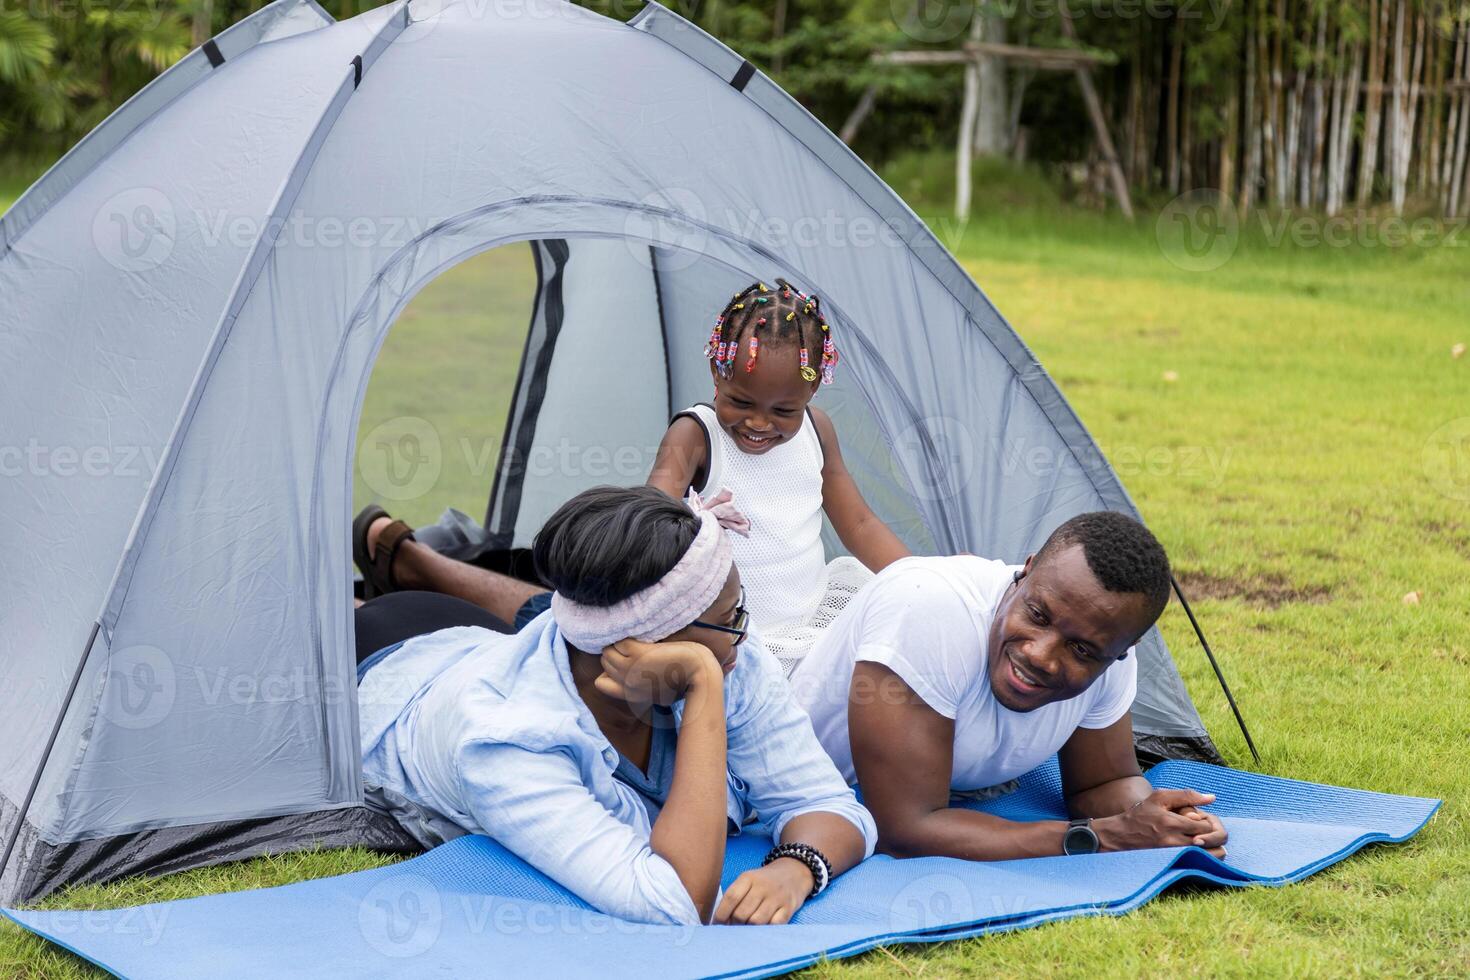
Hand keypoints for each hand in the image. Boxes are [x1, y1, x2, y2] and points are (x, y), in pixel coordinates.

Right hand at [595, 638, 719, 706]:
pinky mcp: (638, 655)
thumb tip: (607, 678)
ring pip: (608, 650)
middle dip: (617, 652)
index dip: (609, 670)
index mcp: (630, 695)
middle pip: (605, 661)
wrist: (699, 672)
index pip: (600, 683)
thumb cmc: (682, 679)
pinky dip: (630, 638)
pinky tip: (646, 641)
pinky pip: (620, 641)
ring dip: (621, 643)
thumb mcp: (655, 691)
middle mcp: (626, 684)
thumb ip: (634, 687)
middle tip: (636, 649)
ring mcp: (630, 670)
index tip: (625, 663)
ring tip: (640, 644)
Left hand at [713, 860, 812, 924]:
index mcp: (748, 878)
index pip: (730, 898)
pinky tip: (761, 930)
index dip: (720, 915)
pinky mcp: (789, 908)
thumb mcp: (748, 880)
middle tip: (733, 929)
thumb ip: (735, 898)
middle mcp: (763, 886)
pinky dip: (765, 931)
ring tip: (745, 930)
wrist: (794, 872)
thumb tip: (720, 923)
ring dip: (748, 930)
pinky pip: (774, 925)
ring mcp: (777, 897)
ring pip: (756, 922)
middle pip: (741, 913)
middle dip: (734, 925)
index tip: (716, 925)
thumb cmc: (764, 881)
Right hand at [1094, 788, 1228, 858]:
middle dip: (1213, 837)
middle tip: (1207, 833)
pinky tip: (1198, 853)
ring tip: (1205, 843)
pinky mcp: (1171, 864)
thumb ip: (1186, 795)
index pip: (1205, 826)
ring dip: (1211, 850)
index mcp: (1172, 822)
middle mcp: (1173, 841)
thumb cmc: (1141, 814)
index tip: (1201, 821)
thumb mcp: (1160, 797)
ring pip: (1206, 857)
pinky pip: (1197, 865)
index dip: (1208, 822)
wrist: (1120, 836)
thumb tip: (1212, 798)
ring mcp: (1172, 855)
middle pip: (1209, 843)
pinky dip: (1203, 859)